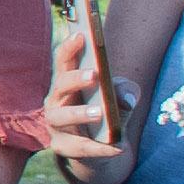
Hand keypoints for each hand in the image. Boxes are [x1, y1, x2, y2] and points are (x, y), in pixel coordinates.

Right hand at [44, 18, 129, 183]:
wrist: (102, 148)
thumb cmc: (108, 113)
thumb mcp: (120, 97)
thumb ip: (125, 91)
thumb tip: (127, 99)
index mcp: (68, 82)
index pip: (64, 61)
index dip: (70, 47)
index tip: (81, 35)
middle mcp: (56, 101)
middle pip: (60, 86)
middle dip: (76, 79)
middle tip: (94, 74)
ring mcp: (56, 125)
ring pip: (61, 117)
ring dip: (79, 113)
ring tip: (100, 112)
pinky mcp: (62, 147)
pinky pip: (79, 147)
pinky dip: (99, 148)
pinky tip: (117, 147)